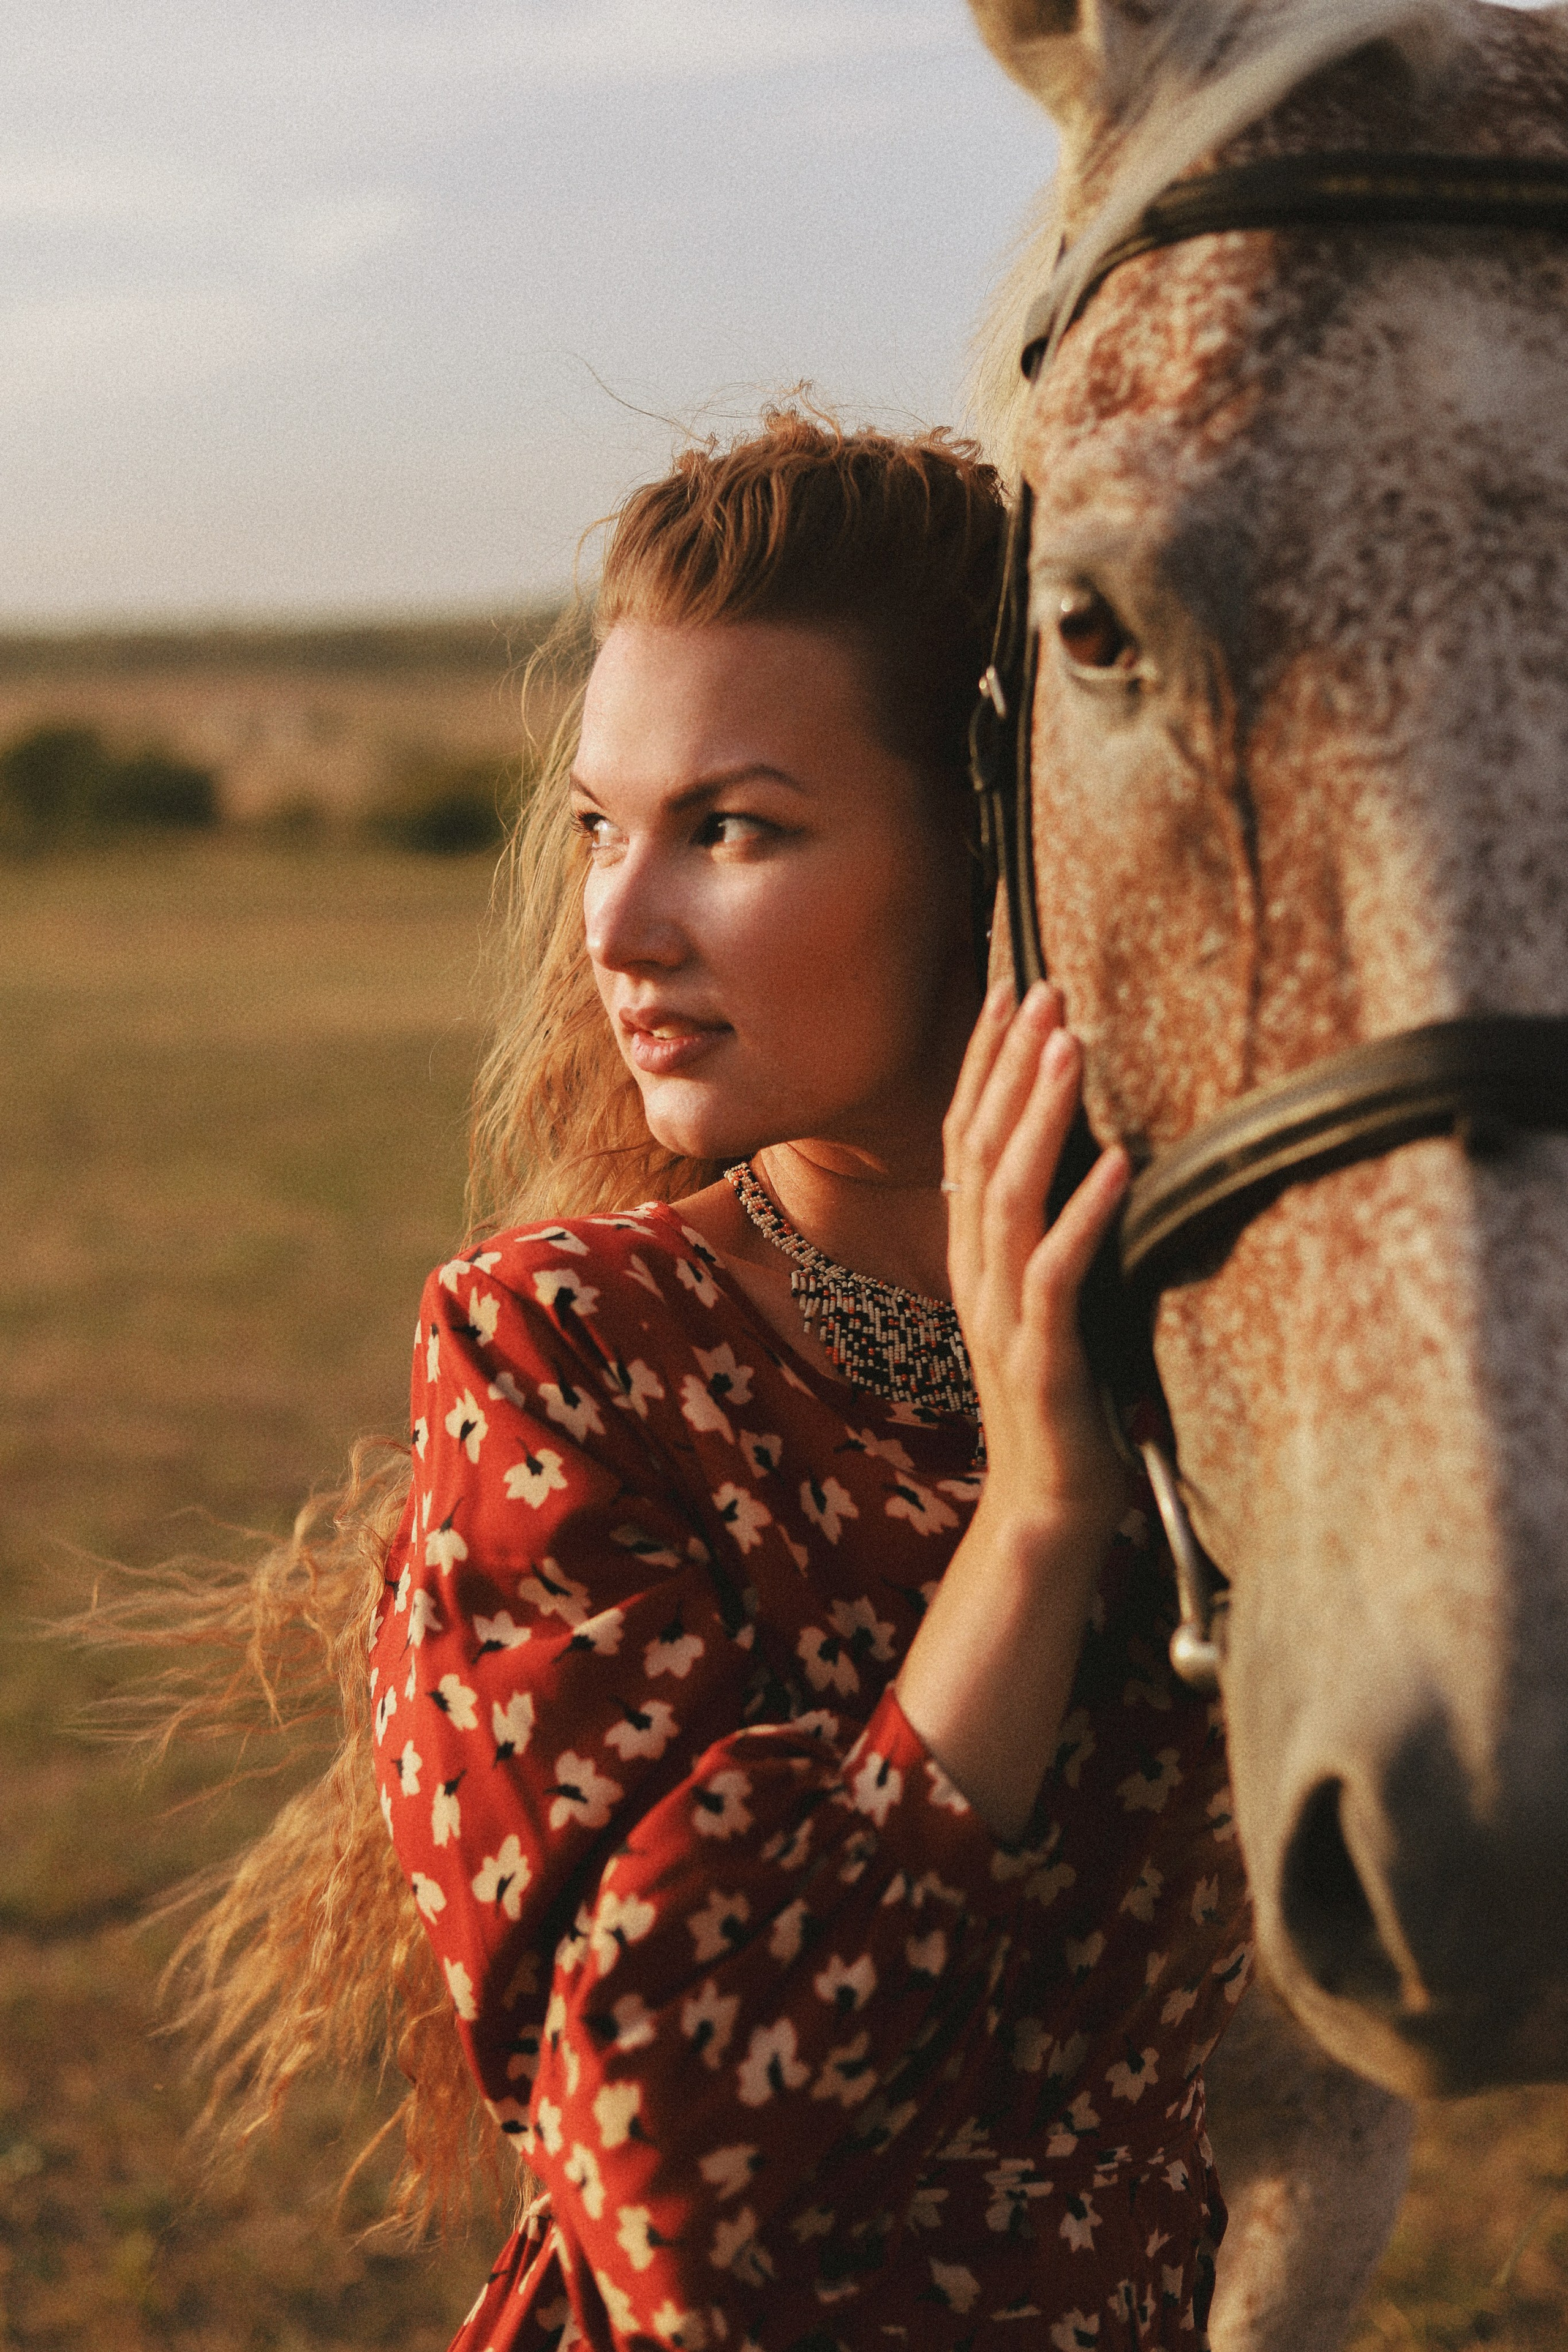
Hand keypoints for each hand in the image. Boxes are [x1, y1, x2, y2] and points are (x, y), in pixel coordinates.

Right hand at [944, 980, 1130, 1555]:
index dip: (984, 1061)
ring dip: (1040, 1114)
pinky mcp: (1043, 1355)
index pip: (966, 1136)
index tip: (1009, 989)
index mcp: (975, 1254)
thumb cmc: (1061, 1399)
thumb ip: (1048, 1231)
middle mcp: (977, 1271)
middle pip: (978, 1147)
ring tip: (1072, 1046)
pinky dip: (1087, 1212)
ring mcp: (1004, 1312)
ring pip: (1009, 1193)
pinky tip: (1120, 1162)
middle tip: (1043, 988)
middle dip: (1010, 1062)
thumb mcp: (1047, 1297)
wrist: (1047, 1504)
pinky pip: (1059, 1271)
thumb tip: (1082, 1152)